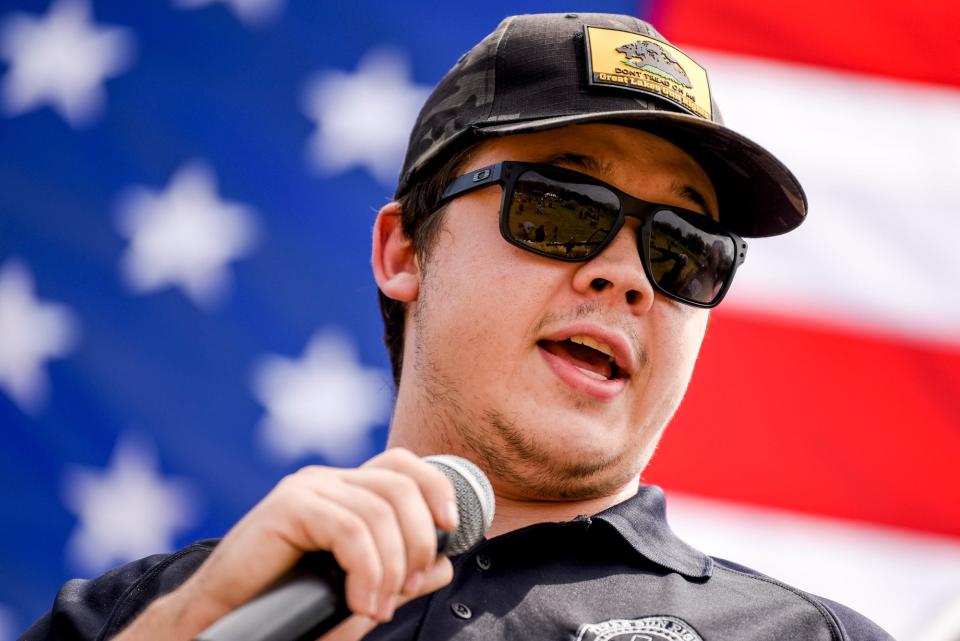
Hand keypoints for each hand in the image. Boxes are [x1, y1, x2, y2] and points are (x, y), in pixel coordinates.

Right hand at [117, 448, 457, 640]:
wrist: (224, 621)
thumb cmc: (289, 605)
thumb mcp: (360, 589)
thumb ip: (400, 574)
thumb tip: (443, 564)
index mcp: (345, 490)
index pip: (404, 466)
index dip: (437, 489)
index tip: (452, 531)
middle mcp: (327, 480)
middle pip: (401, 486)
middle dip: (419, 540)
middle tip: (407, 588)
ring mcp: (307, 488)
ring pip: (379, 512)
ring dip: (392, 567)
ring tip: (378, 607)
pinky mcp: (288, 506)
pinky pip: (350, 530)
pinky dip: (367, 571)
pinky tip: (361, 603)